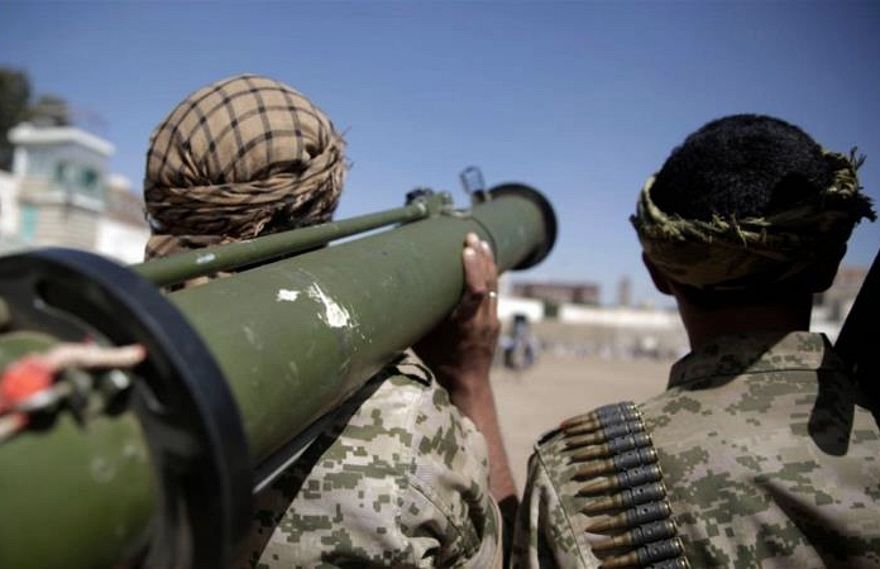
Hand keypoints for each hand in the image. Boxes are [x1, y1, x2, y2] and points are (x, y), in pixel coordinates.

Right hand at [414, 232, 500, 394]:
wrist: (467, 384)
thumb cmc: (439, 362)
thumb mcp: (423, 340)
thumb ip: (419, 317)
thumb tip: (396, 294)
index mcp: (465, 325)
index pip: (477, 292)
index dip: (474, 268)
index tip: (466, 249)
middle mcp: (483, 321)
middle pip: (490, 282)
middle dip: (481, 256)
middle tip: (471, 236)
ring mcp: (492, 321)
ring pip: (496, 284)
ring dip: (488, 262)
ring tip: (480, 242)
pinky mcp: (495, 321)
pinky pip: (495, 292)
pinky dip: (489, 275)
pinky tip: (484, 262)